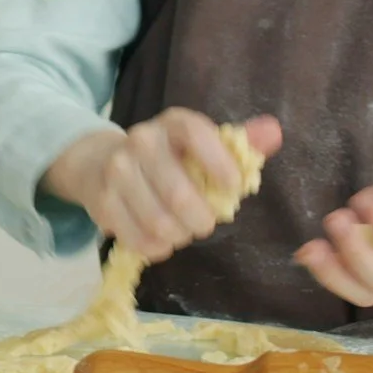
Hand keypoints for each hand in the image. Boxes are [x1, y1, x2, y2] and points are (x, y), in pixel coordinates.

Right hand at [44, 109, 282, 261]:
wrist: (98, 161)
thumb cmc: (167, 157)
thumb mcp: (201, 144)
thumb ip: (240, 143)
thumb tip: (274, 132)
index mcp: (173, 123)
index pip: (198, 136)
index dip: (220, 166)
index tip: (233, 189)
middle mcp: (141, 141)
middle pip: (179, 195)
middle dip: (201, 220)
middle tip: (204, 223)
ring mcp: (117, 172)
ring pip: (160, 224)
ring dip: (179, 236)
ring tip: (180, 230)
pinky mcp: (102, 202)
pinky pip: (140, 240)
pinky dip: (157, 249)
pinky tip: (159, 239)